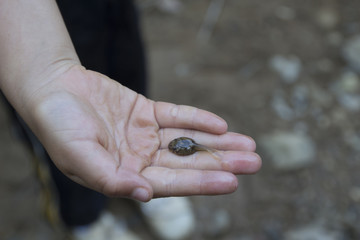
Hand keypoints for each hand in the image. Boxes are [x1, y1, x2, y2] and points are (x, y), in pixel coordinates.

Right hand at [27, 65, 260, 201]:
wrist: (53, 88)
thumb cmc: (58, 124)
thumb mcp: (78, 156)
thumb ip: (111, 179)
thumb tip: (146, 194)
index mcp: (125, 175)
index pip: (171, 182)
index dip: (201, 182)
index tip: (232, 181)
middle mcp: (139, 158)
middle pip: (187, 162)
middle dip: (221, 162)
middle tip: (254, 162)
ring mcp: (144, 135)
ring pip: (187, 139)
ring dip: (217, 142)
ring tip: (248, 144)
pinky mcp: (145, 112)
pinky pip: (176, 115)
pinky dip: (197, 119)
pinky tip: (220, 125)